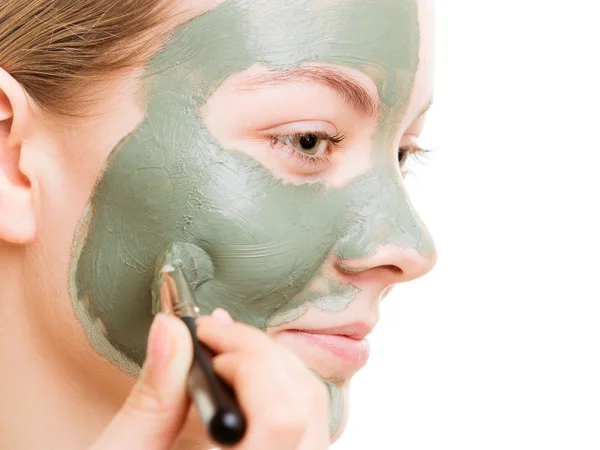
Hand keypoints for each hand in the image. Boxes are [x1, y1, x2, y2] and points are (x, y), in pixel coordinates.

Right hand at [89, 309, 329, 449]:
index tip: (207, 339)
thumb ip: (152, 399)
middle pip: (303, 405)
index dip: (251, 365)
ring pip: (312, 410)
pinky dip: (277, 388)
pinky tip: (240, 378)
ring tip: (222, 355)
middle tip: (211, 338)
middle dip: (258, 354)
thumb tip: (171, 332)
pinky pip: (306, 422)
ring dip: (269, 366)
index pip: (281, 418)